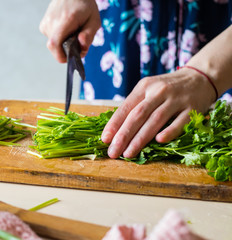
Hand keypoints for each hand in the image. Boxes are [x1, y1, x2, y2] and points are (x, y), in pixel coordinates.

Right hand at [39, 0, 100, 62]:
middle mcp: (52, 22)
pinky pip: (52, 39)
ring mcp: (45, 23)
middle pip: (56, 48)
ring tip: (72, 30)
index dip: (61, 56)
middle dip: (67, 49)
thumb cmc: (84, 5)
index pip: (54, 45)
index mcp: (65, 21)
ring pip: (54, 44)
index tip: (70, 58)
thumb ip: (89, 36)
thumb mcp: (94, 20)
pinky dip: (60, 38)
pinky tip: (66, 28)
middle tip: (78, 39)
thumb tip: (82, 48)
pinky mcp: (43, 25)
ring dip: (64, 43)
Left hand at [101, 68, 215, 158]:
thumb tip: (115, 129)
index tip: (105, 139)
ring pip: (155, 120)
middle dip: (123, 135)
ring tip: (128, 153)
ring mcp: (177, 100)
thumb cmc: (167, 88)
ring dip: (140, 139)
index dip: (114, 124)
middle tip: (113, 151)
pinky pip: (180, 122)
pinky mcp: (193, 109)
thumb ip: (135, 106)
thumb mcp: (149, 89)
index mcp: (144, 87)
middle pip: (138, 115)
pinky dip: (169, 131)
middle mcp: (159, 91)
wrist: (200, 77)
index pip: (126, 107)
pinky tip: (159, 141)